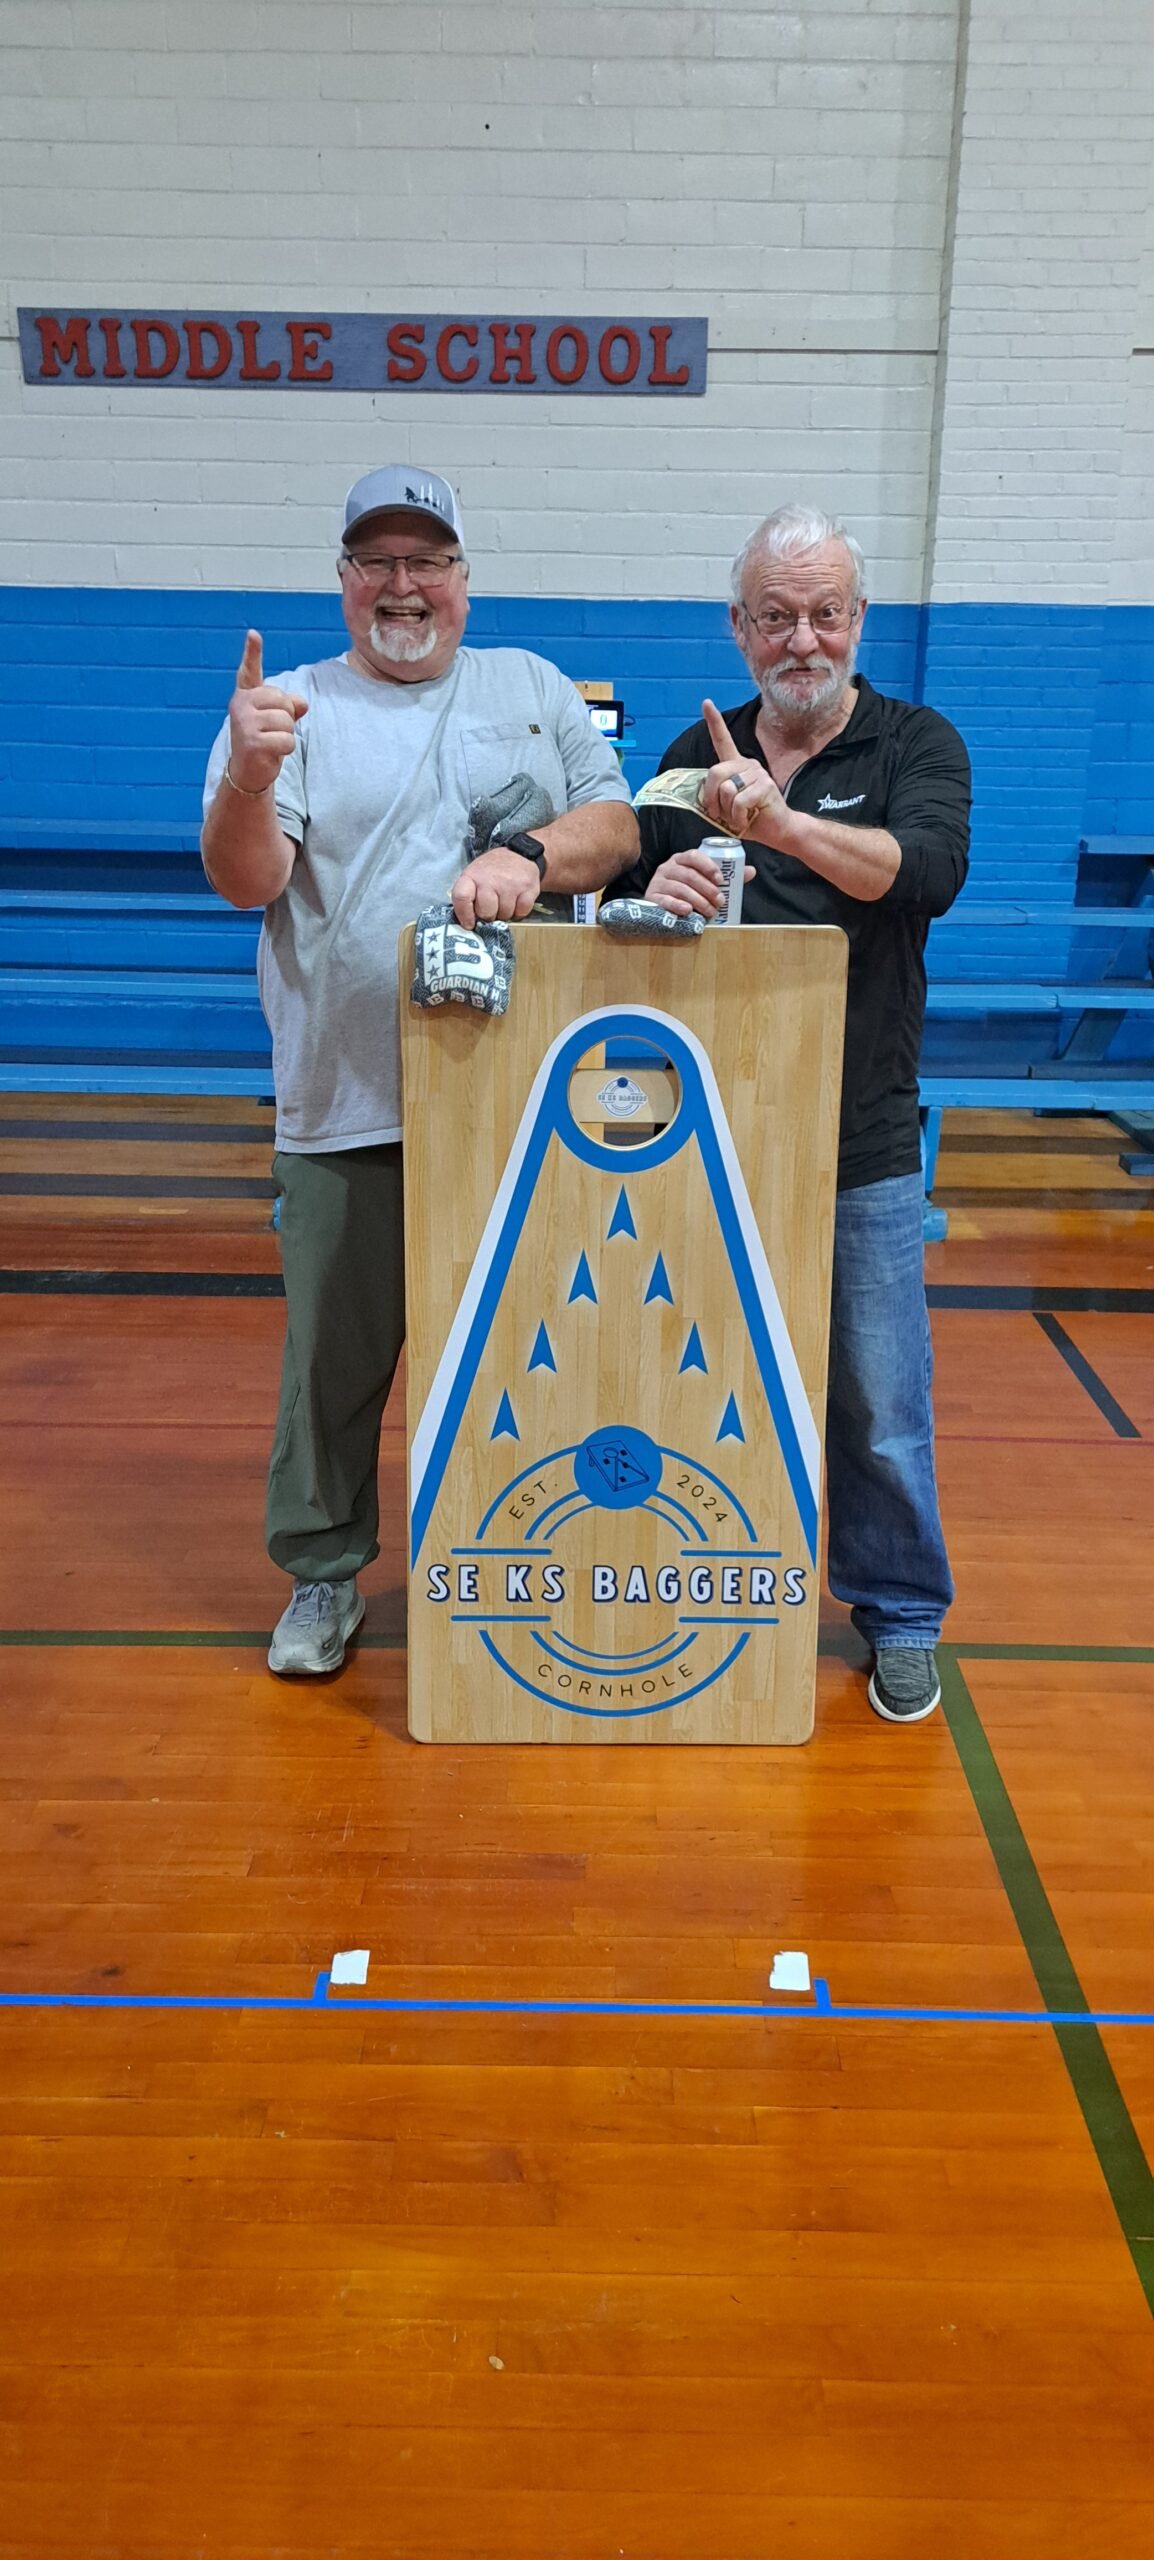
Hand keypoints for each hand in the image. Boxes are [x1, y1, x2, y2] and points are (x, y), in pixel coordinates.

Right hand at [227, 630, 308, 792]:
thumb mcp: (277, 719)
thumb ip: (290, 705)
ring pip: (287, 721)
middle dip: (287, 717)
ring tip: (271, 742)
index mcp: (246, 695)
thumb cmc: (263, 740)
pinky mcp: (252, 742)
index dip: (253, 652)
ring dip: (287, 735)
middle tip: (272, 731)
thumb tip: (301, 703)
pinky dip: (285, 749)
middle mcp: (240, 705)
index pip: (250, 670)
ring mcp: (244, 723)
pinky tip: (271, 754)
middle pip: (284, 700)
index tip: (254, 634)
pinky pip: (287, 740)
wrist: (248, 772)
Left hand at [450, 846, 542, 926]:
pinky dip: (519, 911)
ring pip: (505, 915)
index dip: (464, 914)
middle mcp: (490, 878)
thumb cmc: (492, 870)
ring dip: (505, 913)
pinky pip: (521, 912)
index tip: (469, 923)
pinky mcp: (528, 888)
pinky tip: (516, 901)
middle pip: (486, 912)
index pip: (461, 897)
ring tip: (505, 900)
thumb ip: (468, 896)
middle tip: (492, 906)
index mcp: (472, 875)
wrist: (519, 853)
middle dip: (489, 915)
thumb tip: (467, 923)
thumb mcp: (474, 876)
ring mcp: (510, 884)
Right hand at [645, 845, 754, 918]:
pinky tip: (688, 911)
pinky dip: (677, 905)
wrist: (661, 907)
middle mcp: (667, 867)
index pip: (693, 856)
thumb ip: (725, 877)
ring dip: (698, 900)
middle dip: (707, 889)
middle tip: (720, 901)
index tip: (721, 879)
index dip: (708, 866)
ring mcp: (658, 882)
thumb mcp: (704, 881)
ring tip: (710, 911)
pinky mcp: (651, 898)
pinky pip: (664, 900)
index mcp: (681, 859)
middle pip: (688, 875)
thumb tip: (751, 871)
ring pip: (679, 888)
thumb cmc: (687, 892)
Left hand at [699, 698, 789, 843]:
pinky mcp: (764, 786)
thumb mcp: (727, 807)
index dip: (714, 722)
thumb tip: (702, 796)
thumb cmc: (752, 818)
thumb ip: (716, 796)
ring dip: (727, 812)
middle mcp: (748, 765)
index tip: (706, 703)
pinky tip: (746, 820)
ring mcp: (757, 773)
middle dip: (711, 798)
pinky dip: (737, 818)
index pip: (723, 740)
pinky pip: (738, 802)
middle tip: (718, 814)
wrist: (778, 830)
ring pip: (726, 790)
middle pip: (715, 772)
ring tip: (739, 817)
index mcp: (737, 766)